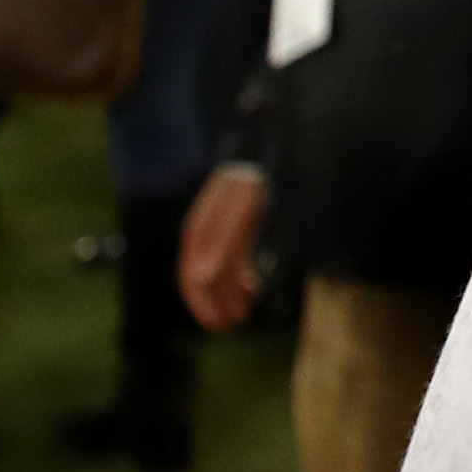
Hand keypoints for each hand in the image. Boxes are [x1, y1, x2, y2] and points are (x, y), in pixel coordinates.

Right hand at [183, 164, 268, 332]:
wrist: (277, 145)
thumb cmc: (266, 175)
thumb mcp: (246, 207)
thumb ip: (226, 239)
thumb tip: (201, 276)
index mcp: (208, 218)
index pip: (193, 266)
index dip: (202, 297)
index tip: (215, 322)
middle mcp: (213, 219)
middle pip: (204, 268)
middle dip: (214, 299)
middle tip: (229, 325)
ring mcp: (228, 219)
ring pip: (220, 264)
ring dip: (229, 291)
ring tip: (243, 315)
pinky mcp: (243, 219)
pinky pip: (233, 253)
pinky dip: (240, 274)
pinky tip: (252, 290)